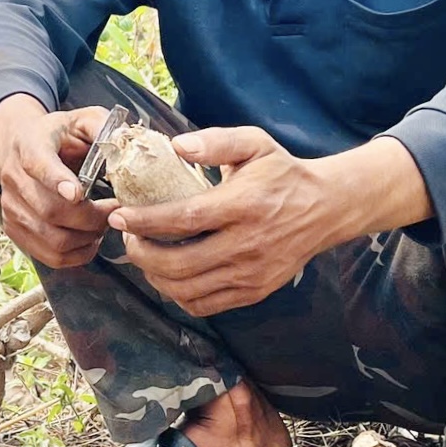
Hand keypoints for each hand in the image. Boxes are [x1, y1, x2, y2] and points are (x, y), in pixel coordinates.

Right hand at [0, 94, 114, 268]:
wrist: (17, 145)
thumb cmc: (59, 135)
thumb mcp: (82, 119)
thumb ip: (104, 127)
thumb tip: (125, 145)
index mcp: (30, 145)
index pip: (38, 165)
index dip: (57, 181)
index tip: (78, 194)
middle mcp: (14, 177)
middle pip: (50, 210)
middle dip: (90, 218)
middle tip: (114, 211)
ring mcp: (11, 206)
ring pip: (51, 238)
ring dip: (86, 239)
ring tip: (102, 226)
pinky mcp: (14, 228)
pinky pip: (48, 255)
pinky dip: (76, 255)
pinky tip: (89, 240)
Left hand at [110, 129, 428, 316]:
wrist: (327, 208)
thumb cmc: (283, 173)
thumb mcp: (254, 143)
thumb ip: (216, 141)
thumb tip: (176, 146)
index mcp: (243, 205)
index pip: (184, 219)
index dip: (144, 221)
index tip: (119, 215)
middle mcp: (247, 245)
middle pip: (179, 263)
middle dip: (141, 253)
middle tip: (126, 238)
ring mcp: (251, 274)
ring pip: (187, 290)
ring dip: (154, 276)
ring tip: (143, 255)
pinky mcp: (255, 291)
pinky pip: (205, 305)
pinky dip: (178, 295)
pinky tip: (168, 275)